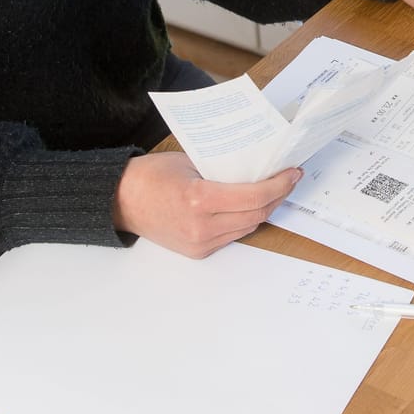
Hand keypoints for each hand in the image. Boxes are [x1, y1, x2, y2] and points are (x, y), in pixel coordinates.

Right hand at [111, 151, 300, 257]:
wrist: (120, 201)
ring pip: (248, 228)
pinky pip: (232, 236)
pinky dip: (244, 220)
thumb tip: (255, 168)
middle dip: (278, 196)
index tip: (292, 173)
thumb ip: (222, 168)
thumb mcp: (189, 161)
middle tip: (288, 179)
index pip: (254, 197)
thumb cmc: (150, 176)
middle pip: (256, 215)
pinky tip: (248, 205)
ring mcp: (200, 243)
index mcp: (200, 200)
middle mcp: (202, 226)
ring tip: (273, 191)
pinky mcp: (198, 251)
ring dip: (263, 210)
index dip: (279, 185)